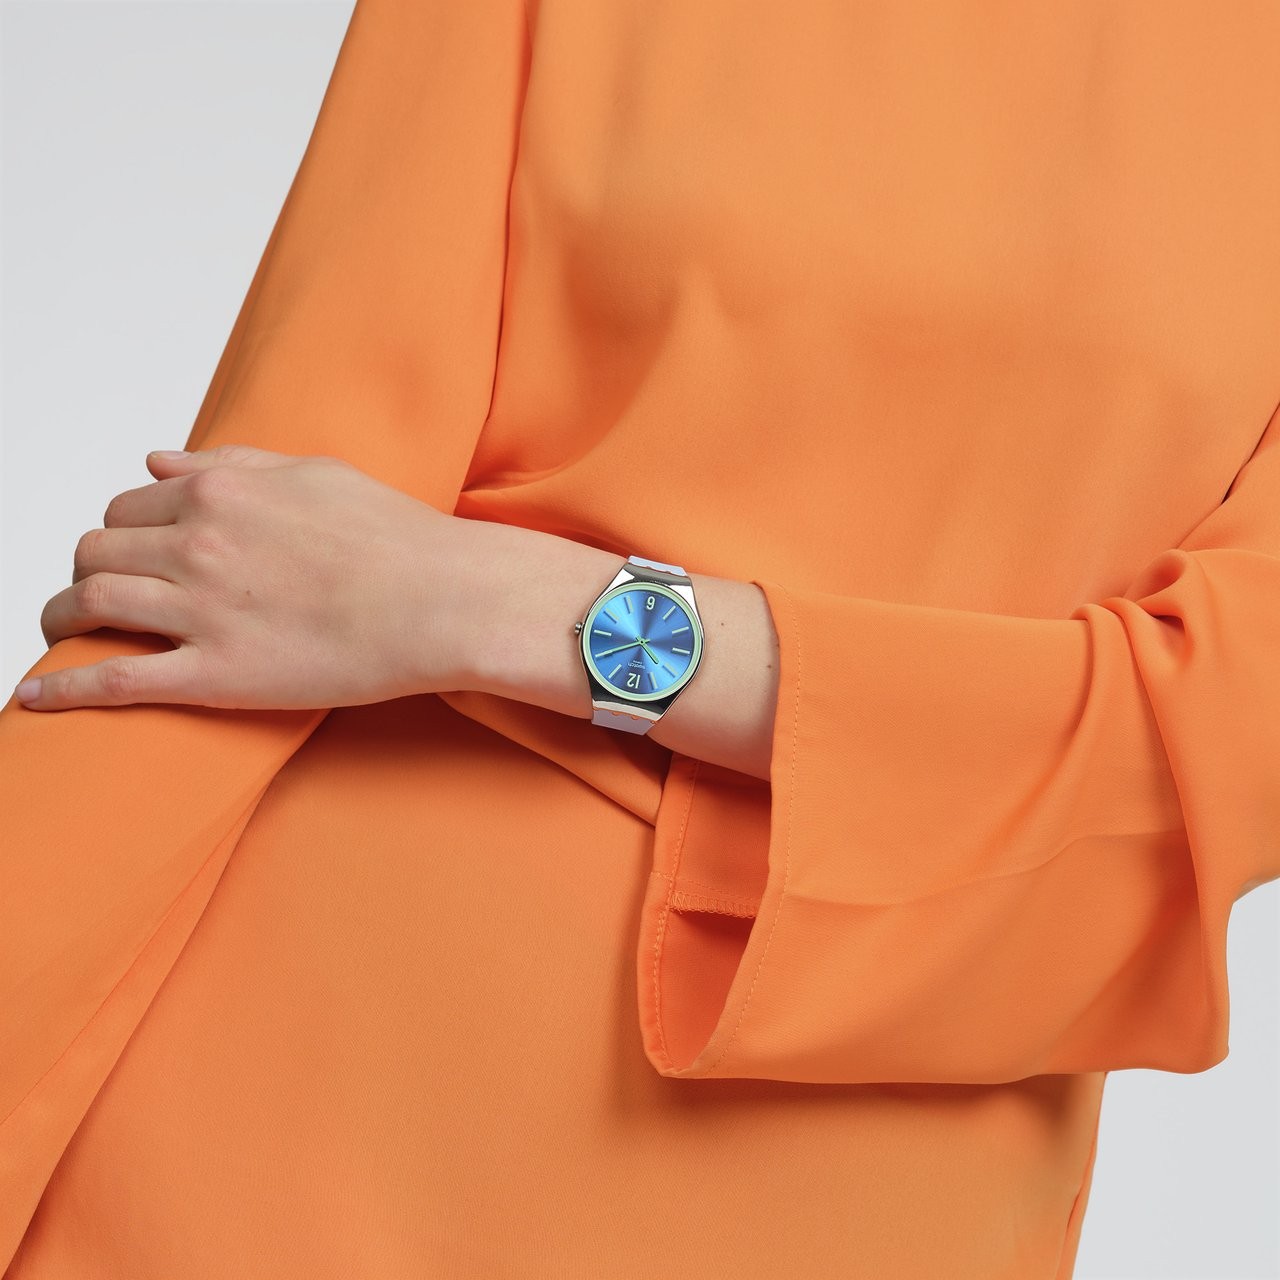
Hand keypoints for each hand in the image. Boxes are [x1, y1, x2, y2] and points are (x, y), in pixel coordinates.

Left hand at [20, 444, 476, 710]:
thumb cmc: (397, 538)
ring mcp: (202, 610)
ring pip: (88, 606)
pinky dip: (64, 690)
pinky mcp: (216, 674)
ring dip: (63, 621)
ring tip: (64, 636)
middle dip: (88, 573)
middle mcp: (198, 543)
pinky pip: (116, 680)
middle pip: (95, 552)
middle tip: (97, 598)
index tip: (127, 557)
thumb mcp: (315, 474)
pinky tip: (36, 699)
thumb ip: (231, 461)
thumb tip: (158, 460)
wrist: (446, 600)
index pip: (127, 507)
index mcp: (220, 490)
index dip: (119, 534)